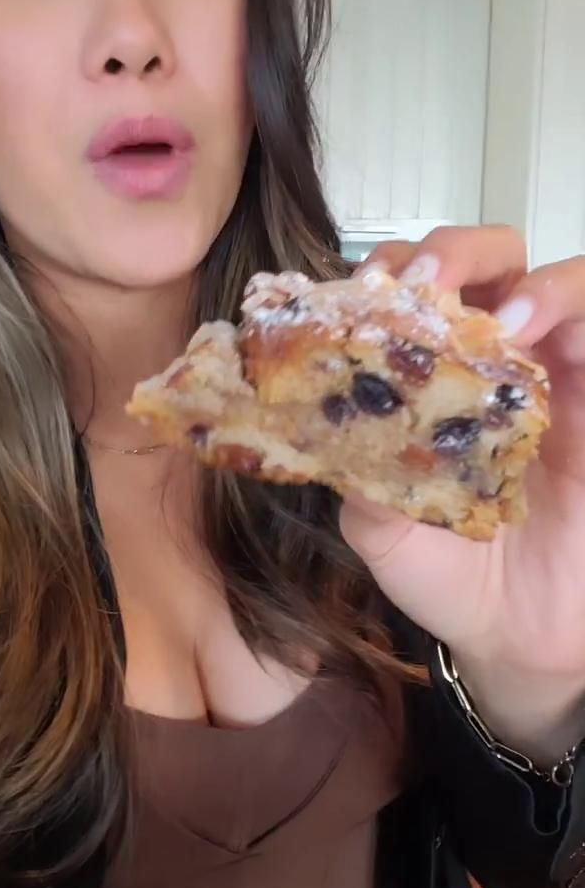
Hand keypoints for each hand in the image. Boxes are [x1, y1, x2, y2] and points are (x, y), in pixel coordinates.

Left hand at [338, 225, 584, 763]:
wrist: (512, 635)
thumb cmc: (445, 572)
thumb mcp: (381, 528)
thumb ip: (359, 475)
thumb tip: (326, 427)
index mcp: (431, 374)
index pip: (412, 289)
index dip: (389, 274)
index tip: (364, 293)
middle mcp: (493, 359)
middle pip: (488, 260)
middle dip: (458, 252)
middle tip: (430, 284)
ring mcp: (554, 374)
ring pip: (557, 282)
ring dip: (530, 282)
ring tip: (504, 318)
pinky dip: (574, 313)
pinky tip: (542, 335)